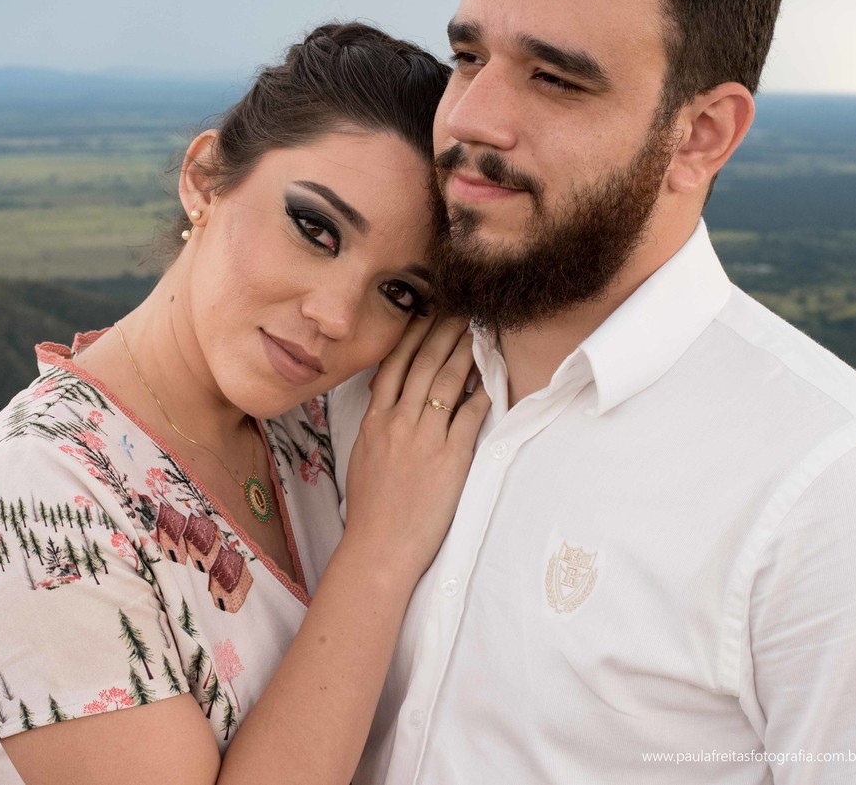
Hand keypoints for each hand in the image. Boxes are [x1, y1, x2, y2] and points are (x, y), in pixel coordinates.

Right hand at [344, 315, 489, 578]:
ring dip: (464, 352)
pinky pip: (469, 415)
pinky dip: (481, 392)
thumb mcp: (363, 457)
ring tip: (477, 331)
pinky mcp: (450, 458)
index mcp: (375, 421)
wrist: (379, 546)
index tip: (425, 313)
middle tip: (460, 308)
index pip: (394, 365)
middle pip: (423, 364)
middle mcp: (398, 422)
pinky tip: (492, 376)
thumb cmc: (372, 509)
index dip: (412, 335)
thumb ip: (377, 425)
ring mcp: (424, 438)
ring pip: (446, 382)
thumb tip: (388, 401)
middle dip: (443, 332)